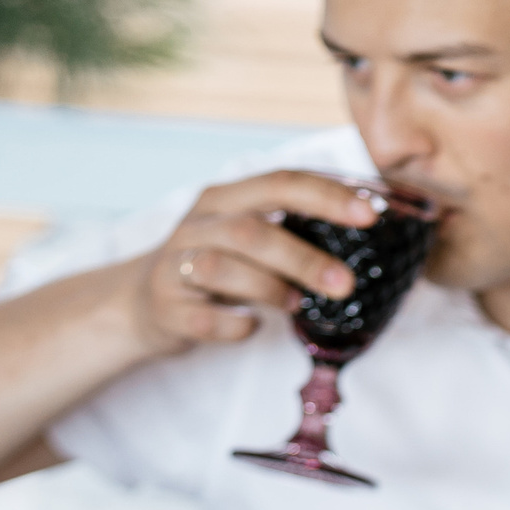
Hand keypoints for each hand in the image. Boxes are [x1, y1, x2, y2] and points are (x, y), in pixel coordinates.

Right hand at [131, 171, 383, 357]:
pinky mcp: (166, 308)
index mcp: (223, 199)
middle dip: (304, 258)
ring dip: (270, 289)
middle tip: (345, 284)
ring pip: (223, 269)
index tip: (369, 214)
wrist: (140, 304)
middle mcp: (196, 226)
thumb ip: (288, 226)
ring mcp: (175, 266)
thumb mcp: (243, 234)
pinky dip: (236, 326)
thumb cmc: (212, 266)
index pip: (279, 182)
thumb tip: (364, 226)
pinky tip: (251, 326)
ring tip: (297, 305)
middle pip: (252, 231)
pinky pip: (206, 319)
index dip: (326, 195)